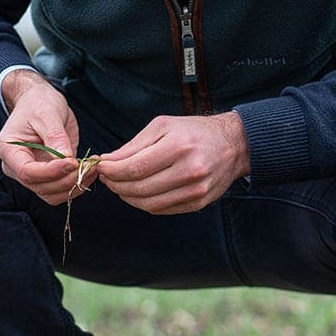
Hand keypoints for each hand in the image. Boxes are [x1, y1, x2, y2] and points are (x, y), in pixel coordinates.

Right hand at [0, 70, 84, 205]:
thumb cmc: (38, 103)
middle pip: (41, 187)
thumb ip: (55, 136)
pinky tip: (89, 170)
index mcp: (9, 151)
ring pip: (52, 194)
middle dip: (66, 180)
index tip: (72, 162)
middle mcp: (16, 167)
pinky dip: (76, 185)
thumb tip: (66, 158)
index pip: (27, 172)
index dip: (51, 172)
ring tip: (92, 168)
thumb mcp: (47, 113)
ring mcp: (32, 174)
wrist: (39, 101)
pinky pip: (60, 190)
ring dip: (74, 186)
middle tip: (89, 165)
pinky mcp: (47, 176)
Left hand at [96, 112, 249, 213]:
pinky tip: (138, 192)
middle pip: (139, 188)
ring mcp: (195, 190)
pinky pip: (162, 209)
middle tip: (106, 178)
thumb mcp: (163, 126)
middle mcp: (189, 171)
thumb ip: (134, 145)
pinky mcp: (198, 203)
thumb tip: (108, 162)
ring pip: (148, 204)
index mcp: (178, 147)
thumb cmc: (194, 131)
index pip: (135, 168)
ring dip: (127, 197)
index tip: (101, 168)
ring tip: (119, 185)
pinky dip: (144, 203)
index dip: (112, 171)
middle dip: (115, 185)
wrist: (234, 145)